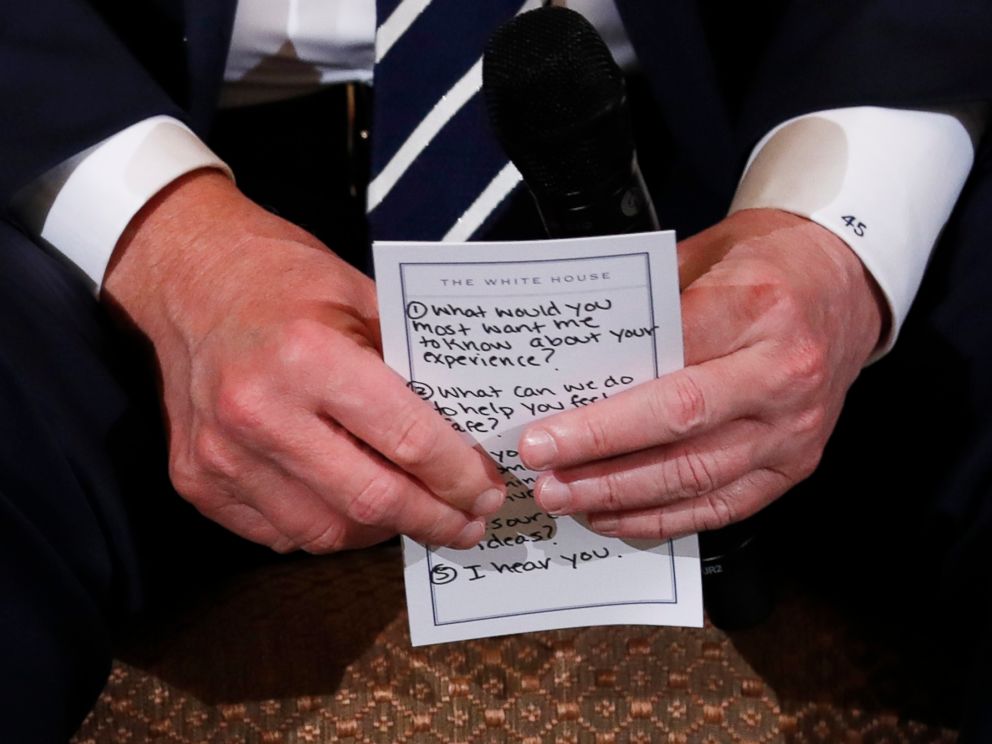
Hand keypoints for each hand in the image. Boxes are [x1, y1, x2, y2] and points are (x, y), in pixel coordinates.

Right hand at [103, 170, 503, 552]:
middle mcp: (257, 412)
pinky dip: (326, 528)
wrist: (188, 277)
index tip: (485, 490)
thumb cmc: (283, 279)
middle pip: (370, 500)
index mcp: (307, 356)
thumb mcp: (362, 297)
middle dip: (434, 520)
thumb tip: (465, 433)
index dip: (457, 476)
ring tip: (416, 516)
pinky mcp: (197, 480)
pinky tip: (351, 507)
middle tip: (468, 524)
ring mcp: (221, 454)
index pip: (405, 438)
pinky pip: (279, 534)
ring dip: (381, 532)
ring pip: (324, 532)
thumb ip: (410, 365)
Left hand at [519, 209, 885, 538]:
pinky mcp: (795, 465)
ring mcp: (794, 429)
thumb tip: (574, 363)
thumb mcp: (704, 255)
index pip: (665, 366)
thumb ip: (647, 308)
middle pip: (679, 428)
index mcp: (758, 307)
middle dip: (601, 458)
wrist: (846, 286)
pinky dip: (664, 518)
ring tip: (566, 498)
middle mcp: (784, 374)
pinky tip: (616, 516)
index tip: (545, 429)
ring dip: (622, 495)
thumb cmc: (768, 265)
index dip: (601, 409)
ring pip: (697, 476)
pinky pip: (723, 506)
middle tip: (543, 472)